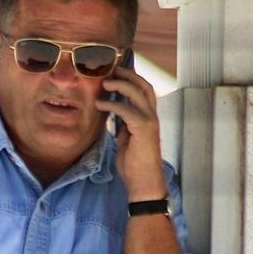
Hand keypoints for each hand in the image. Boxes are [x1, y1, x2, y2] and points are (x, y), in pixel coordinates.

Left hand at [96, 65, 166, 200]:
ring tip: (105, 84)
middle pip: (144, 86)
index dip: (133, 79)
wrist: (144, 183)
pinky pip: (126, 110)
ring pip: (137, 93)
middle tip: (113, 70)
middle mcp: (152, 117)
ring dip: (120, 85)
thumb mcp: (126, 140)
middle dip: (128, 75)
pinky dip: (112, 105)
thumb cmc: (135, 164)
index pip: (145, 91)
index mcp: (149, 118)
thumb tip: (113, 115)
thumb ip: (123, 125)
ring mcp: (150, 122)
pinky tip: (100, 105)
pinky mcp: (143, 129)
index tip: (117, 73)